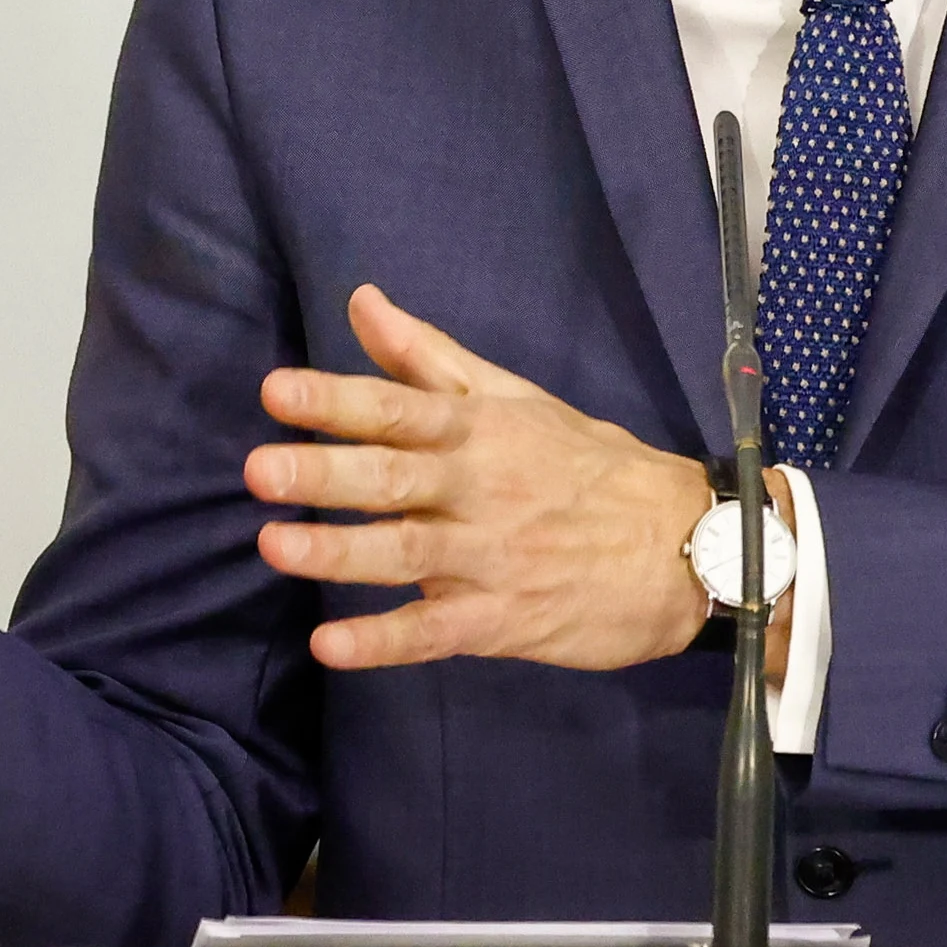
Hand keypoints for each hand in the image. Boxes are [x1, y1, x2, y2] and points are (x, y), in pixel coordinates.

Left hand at [245, 285, 720, 672]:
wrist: (686, 547)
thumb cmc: (590, 465)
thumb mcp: (516, 398)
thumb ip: (430, 356)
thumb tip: (360, 301)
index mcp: (481, 431)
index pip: (401, 407)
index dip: (337, 398)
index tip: (276, 390)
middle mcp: (480, 490)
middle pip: (396, 478)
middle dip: (327, 472)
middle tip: (260, 469)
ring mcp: (491, 558)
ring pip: (406, 553)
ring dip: (339, 553)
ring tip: (275, 545)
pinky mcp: (502, 621)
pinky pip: (434, 632)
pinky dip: (383, 641)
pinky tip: (331, 645)